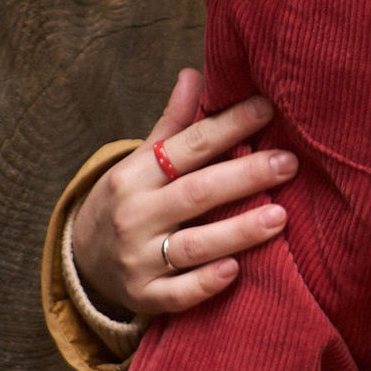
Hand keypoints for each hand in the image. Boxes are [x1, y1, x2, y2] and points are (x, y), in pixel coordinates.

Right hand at [69, 67, 294, 320]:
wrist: (82, 261)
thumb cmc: (127, 202)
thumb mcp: (139, 163)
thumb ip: (172, 125)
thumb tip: (194, 73)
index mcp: (135, 175)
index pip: (187, 146)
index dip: (228, 126)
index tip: (267, 108)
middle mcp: (136, 215)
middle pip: (195, 192)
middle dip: (244, 176)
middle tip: (289, 162)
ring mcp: (139, 259)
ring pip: (191, 245)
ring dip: (236, 231)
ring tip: (280, 216)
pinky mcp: (145, 297)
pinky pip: (178, 294)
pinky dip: (204, 284)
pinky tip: (234, 271)